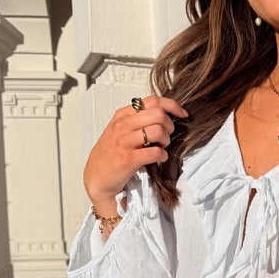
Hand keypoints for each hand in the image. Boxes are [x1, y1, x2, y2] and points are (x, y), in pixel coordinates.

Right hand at [83, 95, 188, 213]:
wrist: (96, 177)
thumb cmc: (110, 154)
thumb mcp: (120, 130)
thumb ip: (137, 120)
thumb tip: (164, 114)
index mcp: (122, 115)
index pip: (152, 101)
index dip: (172, 105)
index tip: (182, 114)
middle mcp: (122, 125)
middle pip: (158, 114)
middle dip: (169, 126)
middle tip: (166, 137)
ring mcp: (124, 142)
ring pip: (158, 131)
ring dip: (166, 141)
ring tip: (161, 147)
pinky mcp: (128, 159)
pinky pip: (156, 152)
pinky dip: (163, 155)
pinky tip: (159, 158)